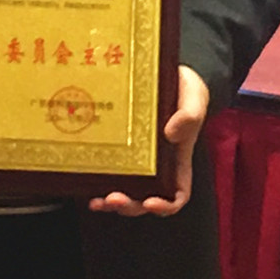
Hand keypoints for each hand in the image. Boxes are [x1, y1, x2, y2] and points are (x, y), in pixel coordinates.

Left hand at [91, 67, 209, 218]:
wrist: (165, 72)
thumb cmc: (186, 89)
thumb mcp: (195, 97)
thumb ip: (189, 114)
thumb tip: (170, 133)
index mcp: (178, 160)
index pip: (177, 195)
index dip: (166, 206)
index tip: (151, 203)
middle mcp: (156, 166)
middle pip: (145, 199)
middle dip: (129, 205)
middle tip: (114, 199)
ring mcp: (135, 159)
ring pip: (124, 190)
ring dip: (110, 201)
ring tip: (97, 200)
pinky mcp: (117, 146)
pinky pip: (106, 169)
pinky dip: (96, 180)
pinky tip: (85, 179)